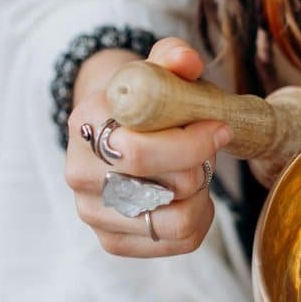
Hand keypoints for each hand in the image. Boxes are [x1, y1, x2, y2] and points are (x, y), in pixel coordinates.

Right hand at [65, 38, 232, 256]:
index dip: (192, 143)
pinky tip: (192, 198)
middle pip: (166, 188)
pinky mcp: (111, 241)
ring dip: (203, 197)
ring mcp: (92, 212)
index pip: (141, 151)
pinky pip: (177, 243)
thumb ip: (174, 58)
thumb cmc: (146, 98)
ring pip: (176, 221)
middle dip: (201, 167)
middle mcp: (79, 173)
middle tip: (207, 152)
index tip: (220, 129)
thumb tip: (186, 59)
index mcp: (86, 124)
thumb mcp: (157, 69)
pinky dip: (199, 221)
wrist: (117, 128)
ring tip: (200, 175)